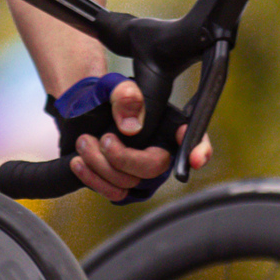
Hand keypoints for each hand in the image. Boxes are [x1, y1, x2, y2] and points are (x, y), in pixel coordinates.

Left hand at [52, 72, 212, 203]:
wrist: (79, 112)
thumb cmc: (103, 98)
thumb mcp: (111, 87)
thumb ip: (124, 95)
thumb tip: (132, 127)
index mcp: (167, 123)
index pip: (195, 138)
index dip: (200, 150)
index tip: (195, 159)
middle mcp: (160, 150)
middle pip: (155, 167)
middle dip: (123, 158)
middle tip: (103, 139)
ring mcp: (142, 172)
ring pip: (129, 183)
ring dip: (100, 165)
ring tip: (83, 142)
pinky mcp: (123, 185)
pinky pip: (114, 193)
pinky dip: (92, 179)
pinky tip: (79, 161)